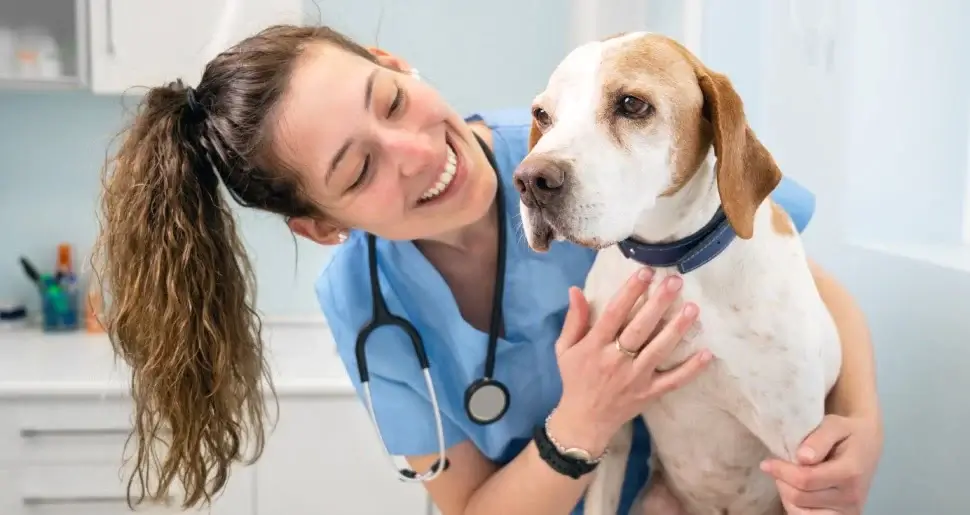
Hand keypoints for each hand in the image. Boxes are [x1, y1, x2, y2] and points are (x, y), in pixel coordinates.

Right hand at [549, 267, 712, 455]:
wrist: (584, 421)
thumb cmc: (575, 379)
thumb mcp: (565, 349)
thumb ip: (574, 320)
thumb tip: (576, 290)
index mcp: (594, 346)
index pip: (614, 313)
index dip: (630, 291)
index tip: (645, 272)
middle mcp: (615, 360)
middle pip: (640, 328)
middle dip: (658, 303)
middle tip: (675, 282)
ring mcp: (635, 378)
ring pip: (658, 350)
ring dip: (676, 329)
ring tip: (692, 308)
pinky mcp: (650, 393)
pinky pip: (673, 380)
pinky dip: (691, 369)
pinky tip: (707, 353)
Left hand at [761, 414, 882, 513]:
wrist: (867, 444)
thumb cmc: (847, 432)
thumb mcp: (834, 425)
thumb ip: (819, 439)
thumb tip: (802, 457)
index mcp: (850, 472)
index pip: (805, 479)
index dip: (781, 471)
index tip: (767, 463)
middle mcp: (851, 496)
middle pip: (800, 498)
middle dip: (782, 481)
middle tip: (778, 468)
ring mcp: (848, 510)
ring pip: (801, 513)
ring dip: (787, 496)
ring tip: (788, 479)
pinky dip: (796, 507)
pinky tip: (796, 490)